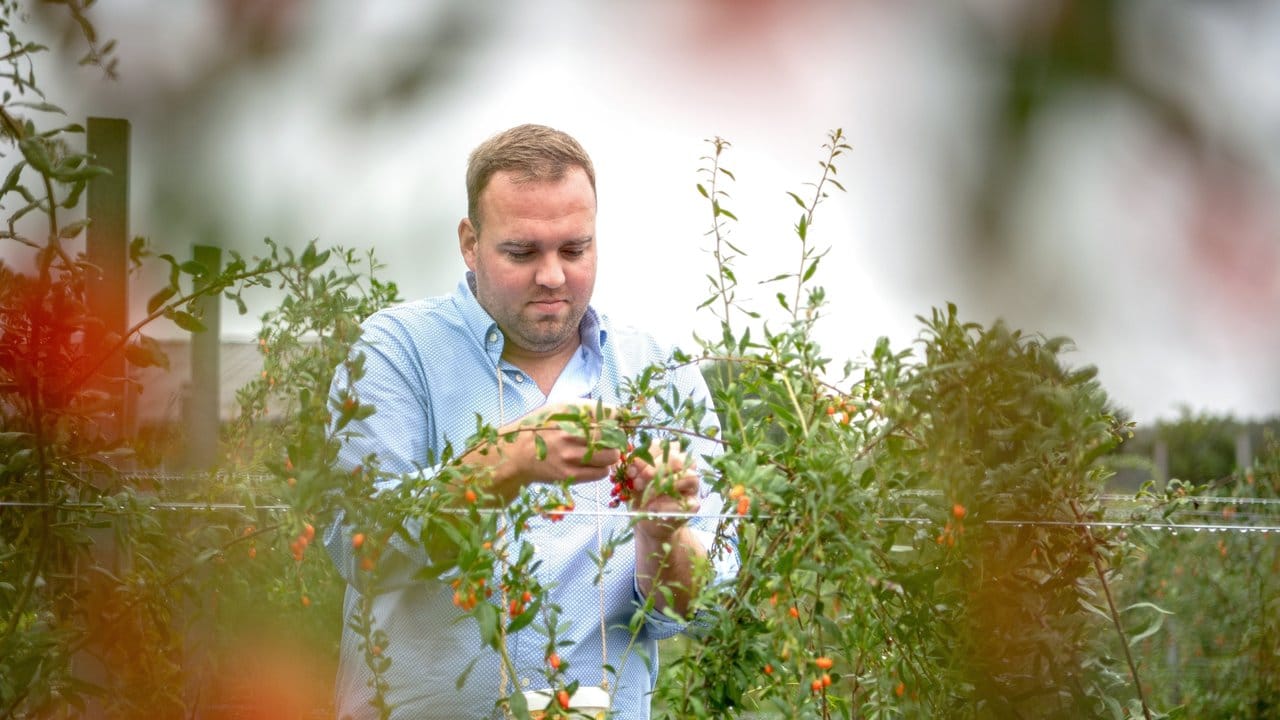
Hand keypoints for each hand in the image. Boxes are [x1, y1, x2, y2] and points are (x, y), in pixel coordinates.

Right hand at [504, 401, 621, 489]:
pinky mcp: (568, 474)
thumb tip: (618, 413)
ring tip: (602, 453)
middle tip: (610, 441)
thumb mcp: (560, 409)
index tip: (614, 424)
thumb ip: (588, 408)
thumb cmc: (543, 428)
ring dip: (611, 455)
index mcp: (569, 412)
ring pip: (610, 456)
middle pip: (613, 436)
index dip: (617, 420)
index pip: (608, 413)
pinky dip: (602, 469)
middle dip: (616, 438)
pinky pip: (601, 473)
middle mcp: (569, 432)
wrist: (517, 455)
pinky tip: (593, 464)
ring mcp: (569, 455)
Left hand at [624, 441, 700, 541]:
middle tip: (638, 482)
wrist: (647, 522)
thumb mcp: (633, 480)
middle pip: (677, 458)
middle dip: (654, 468)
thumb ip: (633, 469)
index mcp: (669, 456)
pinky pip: (684, 502)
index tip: (631, 469)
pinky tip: (651, 508)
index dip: (646, 455)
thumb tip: (629, 462)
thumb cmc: (641, 495)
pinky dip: (665, 505)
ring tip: (646, 494)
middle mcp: (685, 468)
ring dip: (663, 485)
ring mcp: (692, 486)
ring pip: (689, 477)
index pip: (663, 445)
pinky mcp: (694, 505)